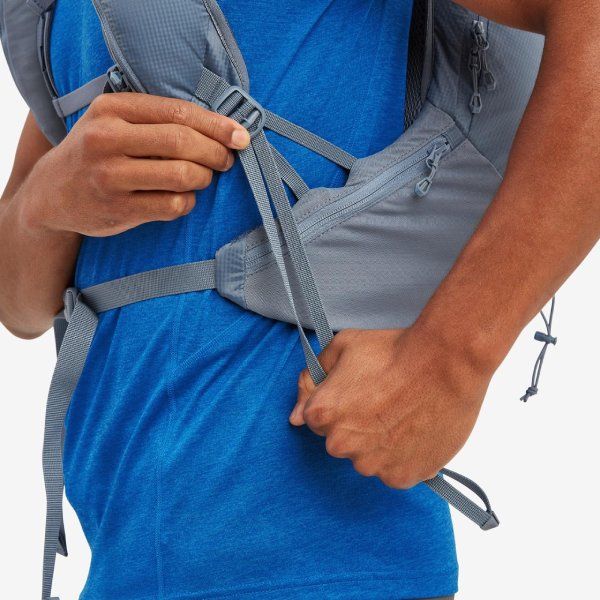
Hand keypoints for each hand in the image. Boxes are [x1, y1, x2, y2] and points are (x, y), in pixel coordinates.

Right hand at [19, 93, 249, 236]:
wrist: (52, 193)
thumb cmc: (96, 153)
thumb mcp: (113, 122)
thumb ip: (156, 120)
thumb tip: (220, 129)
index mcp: (111, 110)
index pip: (177, 112)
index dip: (216, 125)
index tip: (240, 136)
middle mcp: (107, 140)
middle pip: (183, 143)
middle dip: (216, 153)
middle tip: (226, 161)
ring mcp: (110, 177)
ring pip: (182, 177)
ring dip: (203, 179)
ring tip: (201, 178)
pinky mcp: (118, 209)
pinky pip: (173, 206)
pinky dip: (188, 202)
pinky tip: (181, 198)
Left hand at [289, 327, 491, 488]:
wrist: (445, 362)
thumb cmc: (394, 350)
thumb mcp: (342, 346)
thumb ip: (312, 378)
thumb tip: (295, 416)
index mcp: (321, 415)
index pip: (316, 419)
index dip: (339, 403)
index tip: (360, 392)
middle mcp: (341, 445)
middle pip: (341, 441)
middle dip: (356, 426)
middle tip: (384, 401)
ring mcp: (372, 464)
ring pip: (368, 458)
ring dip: (379, 443)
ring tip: (403, 414)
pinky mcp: (402, 476)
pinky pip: (394, 471)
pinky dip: (403, 457)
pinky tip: (415, 430)